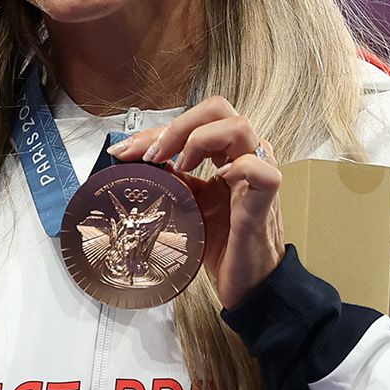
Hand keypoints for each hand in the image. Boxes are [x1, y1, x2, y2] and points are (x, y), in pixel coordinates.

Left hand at [112, 94, 281, 308]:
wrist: (245, 280)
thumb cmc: (220, 242)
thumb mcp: (186, 203)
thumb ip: (169, 179)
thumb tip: (131, 162)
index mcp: (225, 154)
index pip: (194, 122)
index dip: (155, 132)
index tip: (124, 151)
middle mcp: (244, 155)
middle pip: (218, 109)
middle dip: (178, 125)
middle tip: (153, 155)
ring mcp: (258, 174)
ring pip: (240, 127)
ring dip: (199, 139)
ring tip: (180, 166)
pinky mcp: (266, 199)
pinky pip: (260, 169)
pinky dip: (237, 167)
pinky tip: (216, 180)